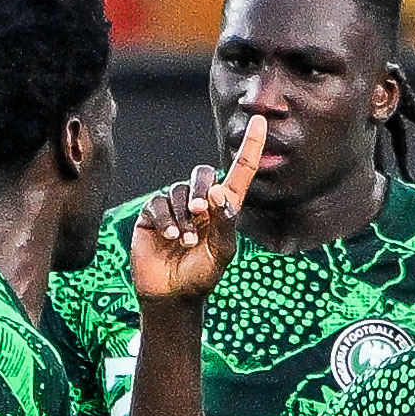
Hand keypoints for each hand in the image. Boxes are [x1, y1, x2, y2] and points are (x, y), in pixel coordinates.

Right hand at [130, 115, 266, 304]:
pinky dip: (166, 219)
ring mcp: (175, 207)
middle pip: (201, 173)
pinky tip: (169, 238)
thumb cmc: (201, 276)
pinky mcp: (152, 214)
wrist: (172, 294)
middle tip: (200, 213)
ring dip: (182, 217)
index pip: (239, 173)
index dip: (251, 147)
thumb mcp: (222, 254)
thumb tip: (218, 193)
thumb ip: (224, 225)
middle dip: (200, 189)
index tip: (261, 121)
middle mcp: (199, 202)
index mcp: (223, 210)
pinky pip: (158, 203)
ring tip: (184, 242)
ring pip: (178, 191)